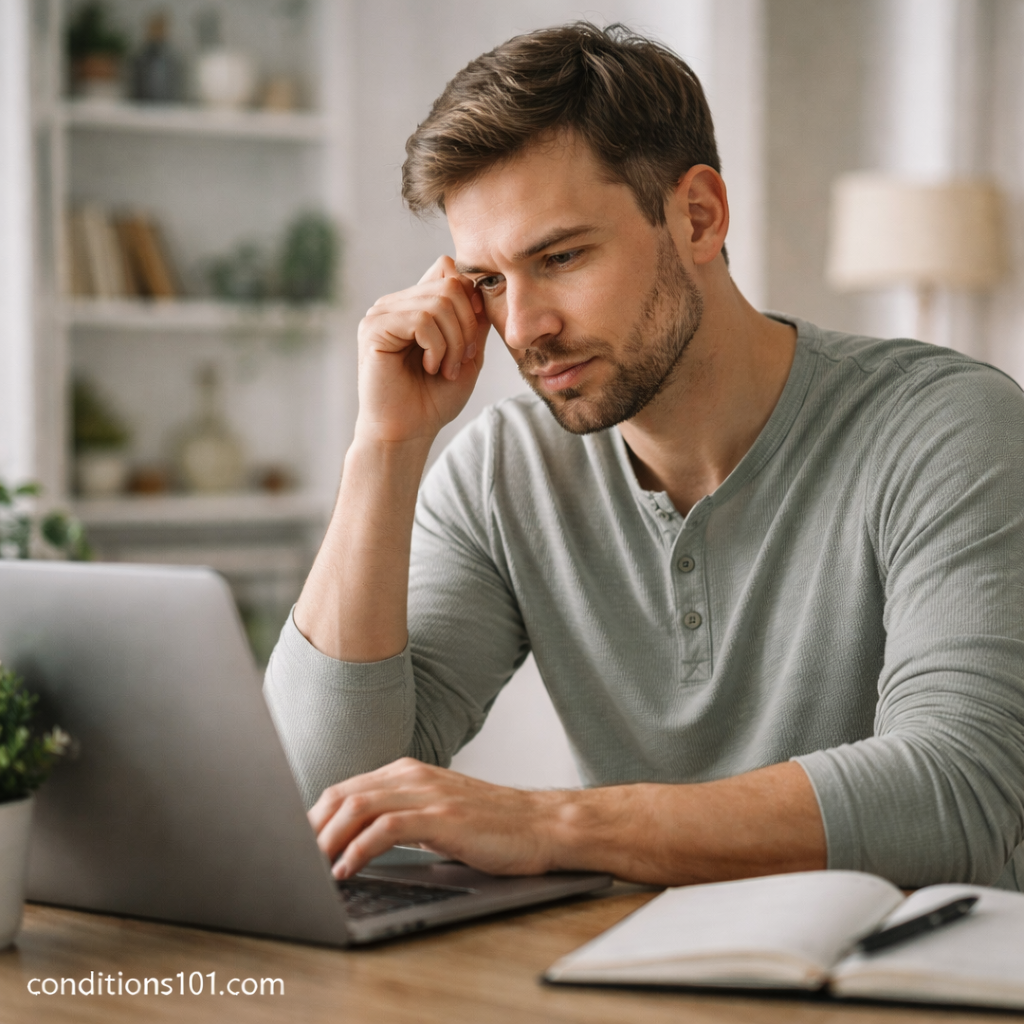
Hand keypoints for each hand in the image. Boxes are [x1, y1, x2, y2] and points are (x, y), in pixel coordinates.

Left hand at [308, 758, 564, 878]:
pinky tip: (347, 870)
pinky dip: (358, 849)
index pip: (345, 789)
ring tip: (312, 867)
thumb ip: (401, 815)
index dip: (313, 818)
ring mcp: (428, 793)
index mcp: (409, 772)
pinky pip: (386, 828)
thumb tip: (357, 841)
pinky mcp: (442, 816)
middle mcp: (413, 776)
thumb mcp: (438, 812)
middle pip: (342, 795)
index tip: (297, 845)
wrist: (543, 825)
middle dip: (311, 828)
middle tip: (294, 859)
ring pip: (357, 807)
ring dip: (326, 839)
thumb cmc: (493, 825)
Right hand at [355, 256, 490, 446]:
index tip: (471, 341)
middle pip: (450, 282)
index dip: (471, 300)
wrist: (407, 433)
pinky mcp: (374, 329)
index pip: (449, 270)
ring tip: (445, 369)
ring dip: (453, 341)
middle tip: (461, 360)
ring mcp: (382, 313)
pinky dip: (436, 347)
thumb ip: (473, 321)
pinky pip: (421, 320)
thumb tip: (480, 288)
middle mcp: (395, 304)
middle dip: (467, 325)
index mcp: (414, 305)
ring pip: (439, 301)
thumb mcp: (466, 355)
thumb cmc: (433, 400)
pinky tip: (430, 367)